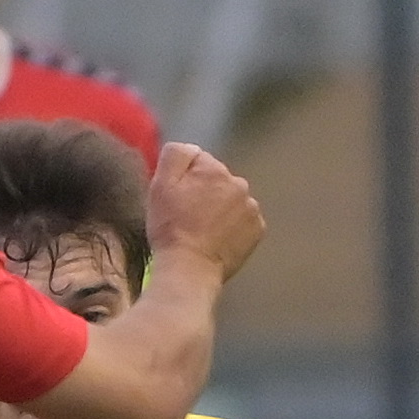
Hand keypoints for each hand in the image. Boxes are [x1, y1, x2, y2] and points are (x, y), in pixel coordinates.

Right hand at [146, 142, 263, 280]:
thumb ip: (176, 155)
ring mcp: (251, 208)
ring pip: (232, 201)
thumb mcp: (160, 185)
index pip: (198, 162)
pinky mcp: (257, 230)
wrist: (189, 269)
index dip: (185, 180)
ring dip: (220, 210)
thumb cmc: (170, 228)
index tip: (177, 200)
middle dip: (205, 193)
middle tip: (188, 218)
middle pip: (218, 181)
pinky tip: (217, 240)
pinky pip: (243, 221)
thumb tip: (191, 149)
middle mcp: (239, 183)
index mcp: (214, 169)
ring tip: (203, 231)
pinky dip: (232, 227)